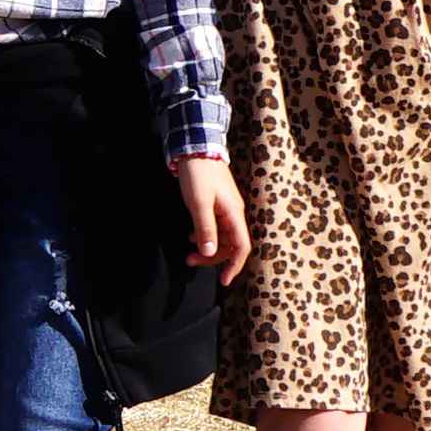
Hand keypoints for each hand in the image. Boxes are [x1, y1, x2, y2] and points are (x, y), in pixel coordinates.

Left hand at [171, 153, 254, 281]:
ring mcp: (226, 208)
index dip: (234, 265)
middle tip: (190, 262)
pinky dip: (204, 235)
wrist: (196, 148)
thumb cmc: (198, 174)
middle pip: (230, 245)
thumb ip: (205, 228)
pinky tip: (190, 236)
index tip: (223, 281)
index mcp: (233, 213)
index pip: (241, 246)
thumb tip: (210, 253)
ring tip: (188, 253)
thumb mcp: (199, 203)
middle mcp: (234, 213)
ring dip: (207, 247)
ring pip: (222, 237)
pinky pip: (215, 227)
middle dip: (213, 258)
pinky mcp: (217, 204)